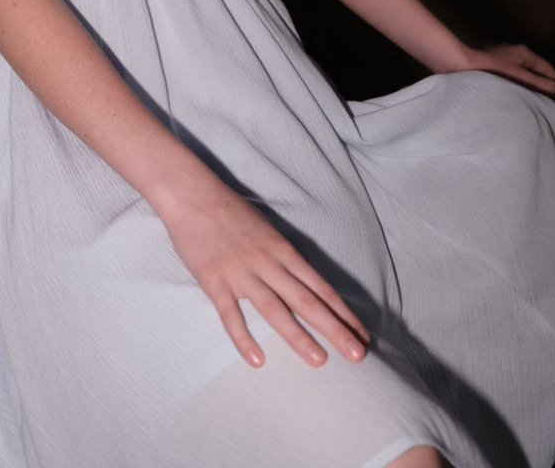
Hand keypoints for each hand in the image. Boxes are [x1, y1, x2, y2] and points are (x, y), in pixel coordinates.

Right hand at [161, 182, 369, 368]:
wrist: (192, 194)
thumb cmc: (230, 210)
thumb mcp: (267, 230)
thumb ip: (284, 257)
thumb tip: (305, 282)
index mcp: (283, 250)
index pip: (320, 287)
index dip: (342, 313)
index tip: (362, 335)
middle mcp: (268, 262)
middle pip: (306, 301)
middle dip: (334, 329)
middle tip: (358, 356)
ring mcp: (241, 272)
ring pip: (274, 309)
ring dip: (298, 336)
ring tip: (320, 360)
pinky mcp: (214, 280)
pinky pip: (230, 314)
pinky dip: (243, 338)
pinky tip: (257, 360)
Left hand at [455, 42, 554, 96]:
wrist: (458, 64)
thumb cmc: (488, 71)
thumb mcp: (519, 78)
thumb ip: (539, 84)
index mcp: (522, 51)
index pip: (546, 67)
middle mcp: (511, 50)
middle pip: (534, 67)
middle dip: (544, 82)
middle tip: (553, 97)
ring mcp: (498, 55)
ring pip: (520, 70)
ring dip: (530, 83)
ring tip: (535, 97)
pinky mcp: (488, 63)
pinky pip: (508, 73)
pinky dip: (516, 82)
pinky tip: (513, 93)